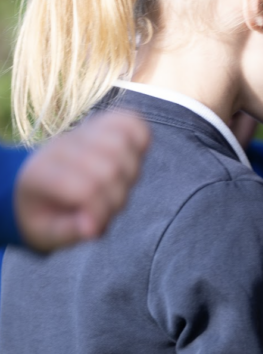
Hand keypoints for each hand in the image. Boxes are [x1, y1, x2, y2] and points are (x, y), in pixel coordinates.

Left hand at [14, 111, 149, 251]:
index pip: (86, 189)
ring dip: (131, 173)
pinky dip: (141, 137)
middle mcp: (61, 147)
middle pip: (110, 169)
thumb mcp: (46, 233)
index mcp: (41, 174)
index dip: (100, 212)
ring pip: (122, 144)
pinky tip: (137, 155)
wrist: (30, 183)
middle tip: (107, 209)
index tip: (94, 229)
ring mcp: (82, 132)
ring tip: (120, 186)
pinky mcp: (101, 122)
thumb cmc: (44, 212)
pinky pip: (131, 120)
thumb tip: (94, 228)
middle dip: (117, 197)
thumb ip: (70, 232)